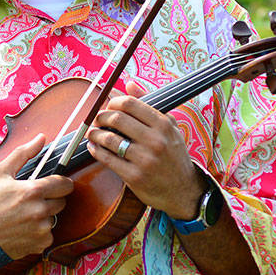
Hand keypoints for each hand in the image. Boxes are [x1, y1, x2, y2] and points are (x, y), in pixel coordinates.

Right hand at [0, 134, 72, 259]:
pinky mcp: (40, 244)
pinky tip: (25, 228)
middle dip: (51, 199)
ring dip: (45, 215)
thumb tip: (41, 138)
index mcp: (33, 191)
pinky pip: (49, 234)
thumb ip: (23, 153)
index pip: (65, 184)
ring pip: (55, 218)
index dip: (60, 183)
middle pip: (62, 201)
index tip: (53, 185)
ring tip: (25, 215)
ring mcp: (41, 229)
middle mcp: (40, 210)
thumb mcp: (1, 173)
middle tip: (33, 200)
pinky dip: (40, 232)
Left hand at [85, 80, 204, 220]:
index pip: (130, 104)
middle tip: (97, 119)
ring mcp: (144, 159)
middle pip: (117, 119)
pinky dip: (96, 151)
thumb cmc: (174, 156)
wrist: (183, 190)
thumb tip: (129, 84)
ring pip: (109, 139)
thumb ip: (149, 104)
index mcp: (163, 125)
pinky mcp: (134, 177)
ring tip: (92, 133)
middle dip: (101, 117)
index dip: (113, 102)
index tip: (108, 106)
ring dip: (95, 134)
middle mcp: (155, 141)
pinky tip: (94, 147)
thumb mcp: (169, 127)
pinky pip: (108, 159)